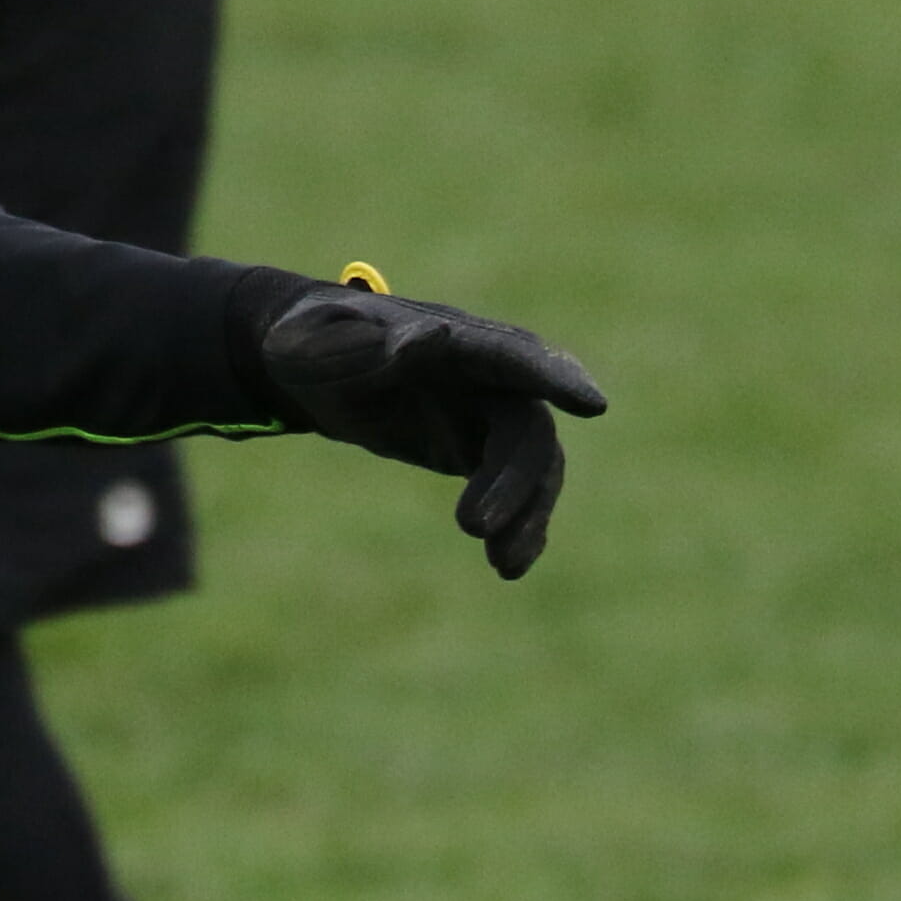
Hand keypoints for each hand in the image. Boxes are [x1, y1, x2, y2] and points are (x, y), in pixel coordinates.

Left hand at [259, 275, 609, 579]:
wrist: (312, 367)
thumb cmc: (305, 344)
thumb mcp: (307, 345)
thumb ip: (356, 345)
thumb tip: (429, 340)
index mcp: (448, 335)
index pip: (510, 353)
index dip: (553, 377)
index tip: (594, 405)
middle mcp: (482, 372)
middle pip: (525, 422)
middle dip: (515, 477)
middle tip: (469, 527)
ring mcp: (486, 410)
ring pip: (532, 462)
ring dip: (526, 513)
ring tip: (504, 566)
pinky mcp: (479, 447)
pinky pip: (518, 487)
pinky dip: (521, 525)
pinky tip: (509, 566)